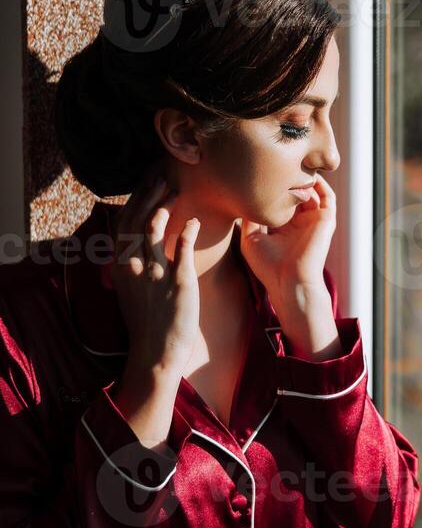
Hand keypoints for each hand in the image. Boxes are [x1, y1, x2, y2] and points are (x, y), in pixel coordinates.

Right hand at [110, 170, 200, 375]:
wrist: (155, 353)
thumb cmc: (147, 323)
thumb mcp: (130, 291)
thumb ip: (131, 267)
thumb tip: (135, 248)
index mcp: (120, 267)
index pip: (123, 223)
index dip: (134, 200)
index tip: (145, 183)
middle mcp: (133, 265)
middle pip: (136, 218)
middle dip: (147, 192)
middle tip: (160, 174)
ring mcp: (154, 272)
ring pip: (154, 227)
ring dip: (163, 204)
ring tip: (174, 188)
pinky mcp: (178, 282)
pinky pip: (181, 248)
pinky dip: (187, 231)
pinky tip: (194, 220)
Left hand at [239, 174, 335, 302]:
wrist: (289, 281)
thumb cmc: (268, 266)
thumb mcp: (251, 238)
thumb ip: (250, 216)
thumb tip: (248, 194)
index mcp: (282, 227)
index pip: (280, 200)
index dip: (273, 186)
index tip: (262, 171)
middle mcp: (299, 222)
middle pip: (297, 193)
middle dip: (290, 178)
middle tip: (280, 161)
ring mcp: (313, 221)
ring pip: (313, 192)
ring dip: (305, 179)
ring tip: (295, 164)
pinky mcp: (326, 221)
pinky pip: (328, 198)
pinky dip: (321, 185)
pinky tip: (309, 176)